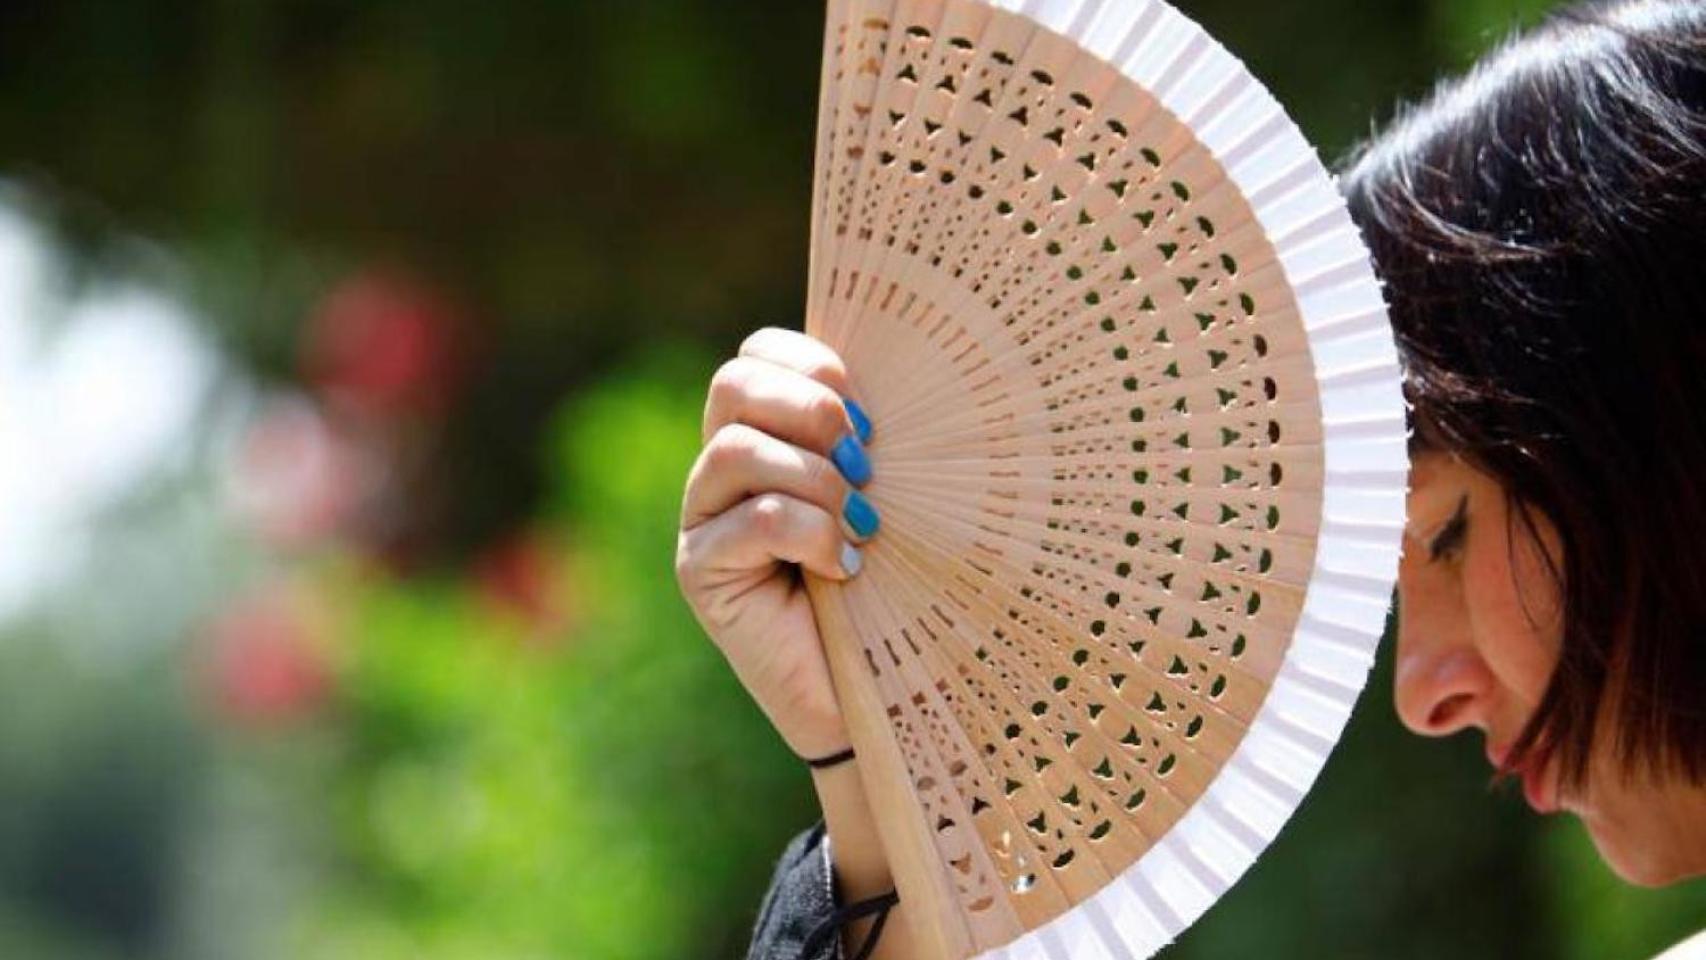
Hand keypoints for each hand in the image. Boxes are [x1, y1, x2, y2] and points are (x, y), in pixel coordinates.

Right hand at [675, 327, 879, 759]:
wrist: (877, 693)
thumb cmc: (895, 587)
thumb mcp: (890, 497)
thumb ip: (871, 442)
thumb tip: (884, 396)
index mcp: (766, 434)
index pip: (757, 354)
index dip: (809, 363)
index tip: (867, 410)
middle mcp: (722, 469)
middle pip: (733, 384)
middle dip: (810, 410)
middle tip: (866, 459)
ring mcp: (702, 518)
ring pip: (739, 449)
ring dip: (817, 481)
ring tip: (862, 526)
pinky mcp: (700, 571)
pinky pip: (753, 519)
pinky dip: (811, 536)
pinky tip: (844, 569)